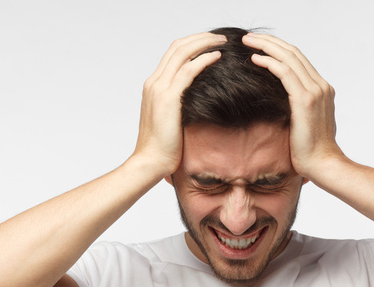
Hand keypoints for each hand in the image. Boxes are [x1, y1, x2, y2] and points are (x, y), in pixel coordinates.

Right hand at [133, 33, 225, 177]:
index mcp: (153, 86)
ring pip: (182, 53)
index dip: (192, 44)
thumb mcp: (171, 120)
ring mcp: (159, 88)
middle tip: (220, 37)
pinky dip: (204, 59)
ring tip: (222, 42)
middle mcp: (154, 82)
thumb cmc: (163, 147)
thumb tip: (198, 102)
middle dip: (200, 38)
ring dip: (204, 43)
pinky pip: (188, 70)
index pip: (172, 54)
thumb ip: (180, 106)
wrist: (150, 161)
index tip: (211, 43)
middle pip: (177, 47)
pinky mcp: (168, 98)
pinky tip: (218, 56)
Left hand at [241, 33, 343, 178]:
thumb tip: (280, 109)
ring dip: (266, 47)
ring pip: (288, 58)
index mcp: (322, 90)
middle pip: (294, 53)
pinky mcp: (305, 100)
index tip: (260, 46)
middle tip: (249, 37)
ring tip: (248, 42)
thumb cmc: (310, 152)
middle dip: (270, 42)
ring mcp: (315, 91)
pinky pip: (284, 72)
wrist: (323, 165)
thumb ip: (296, 110)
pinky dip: (269, 62)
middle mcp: (321, 86)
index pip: (299, 60)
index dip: (279, 49)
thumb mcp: (304, 125)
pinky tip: (255, 59)